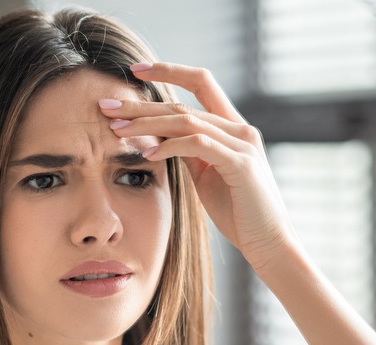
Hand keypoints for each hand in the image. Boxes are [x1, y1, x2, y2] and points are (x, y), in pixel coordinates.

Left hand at [99, 62, 297, 271]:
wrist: (269, 242)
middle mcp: (240, 128)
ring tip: (117, 129)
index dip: (169, 71)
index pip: (201, 82)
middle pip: (183, 105)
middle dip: (141, 105)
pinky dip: (170, 146)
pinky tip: (147, 154)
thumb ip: (188, 151)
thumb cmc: (237, 211)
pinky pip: (198, 145)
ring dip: (147, 124)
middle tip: (106, 106)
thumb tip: (158, 137)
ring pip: (187, 121)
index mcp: (233, 126)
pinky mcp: (240, 164)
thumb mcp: (206, 174)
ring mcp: (243, 144)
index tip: (135, 70)